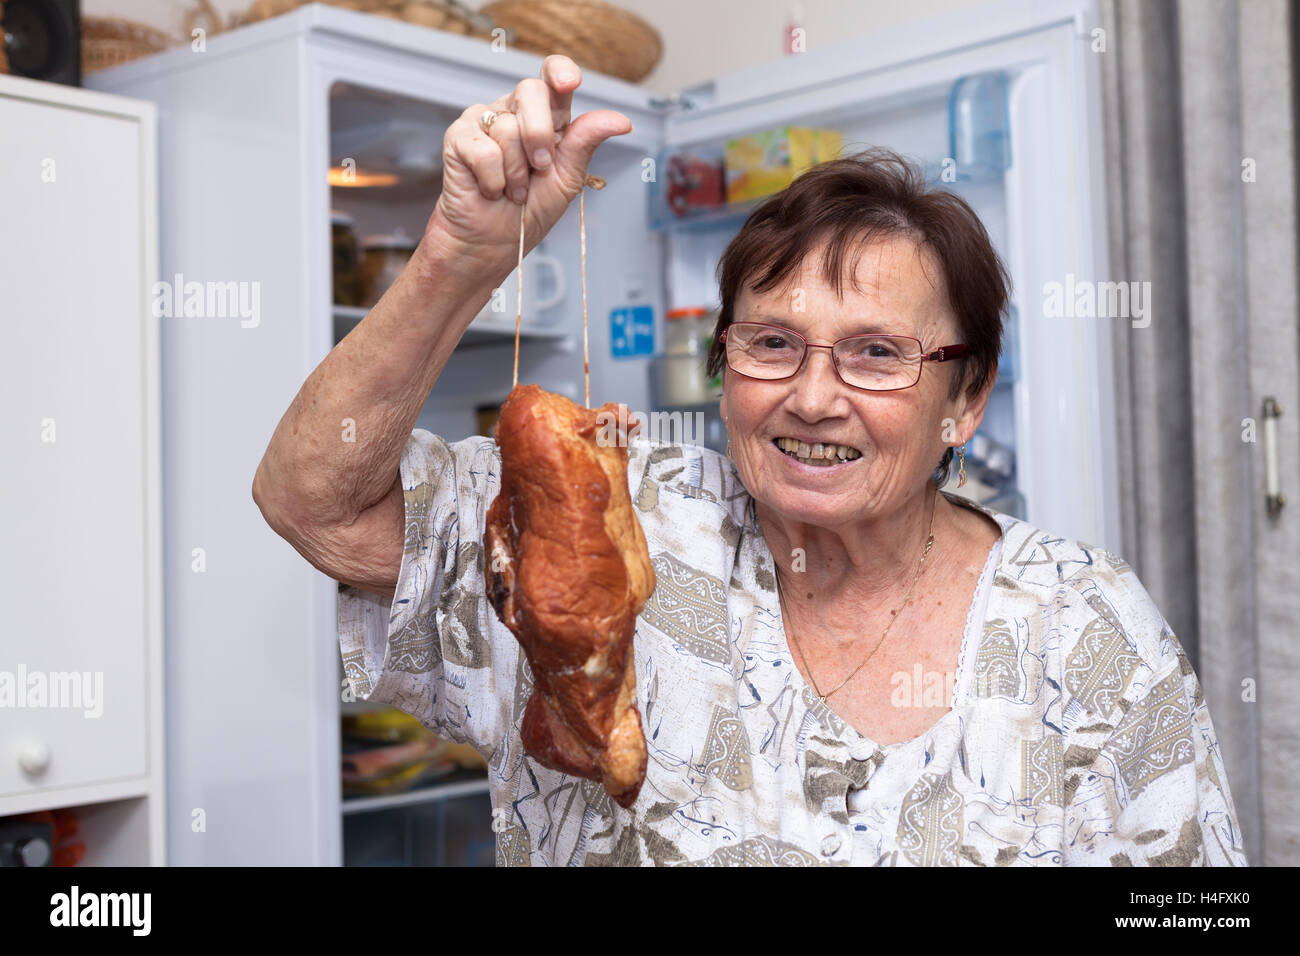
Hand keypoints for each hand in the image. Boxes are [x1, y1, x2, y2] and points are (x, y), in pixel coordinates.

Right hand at [423, 54, 632, 271]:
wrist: (495, 242)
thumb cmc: (530, 212)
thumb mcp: (567, 178)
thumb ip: (586, 142)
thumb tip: (622, 120)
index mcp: (547, 115)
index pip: (552, 73)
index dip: (559, 70)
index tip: (568, 82)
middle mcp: (514, 111)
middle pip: (531, 90)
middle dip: (540, 135)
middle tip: (540, 168)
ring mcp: (484, 120)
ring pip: (508, 128)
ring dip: (516, 173)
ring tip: (512, 190)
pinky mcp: (458, 136)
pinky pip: (484, 150)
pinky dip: (493, 180)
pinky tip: (490, 189)